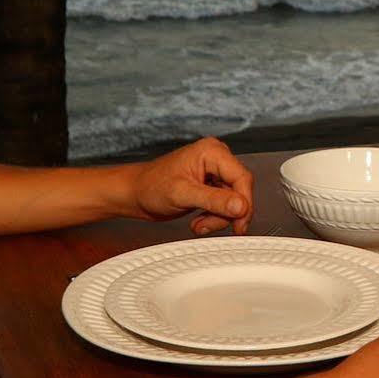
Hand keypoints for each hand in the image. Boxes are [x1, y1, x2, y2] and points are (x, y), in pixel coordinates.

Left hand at [120, 137, 253, 235]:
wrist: (134, 194)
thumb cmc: (150, 187)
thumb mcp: (182, 194)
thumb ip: (214, 200)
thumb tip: (241, 206)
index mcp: (212, 152)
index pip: (242, 178)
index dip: (244, 203)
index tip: (239, 223)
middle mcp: (216, 159)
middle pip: (239, 191)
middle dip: (226, 213)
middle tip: (208, 226)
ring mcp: (214, 172)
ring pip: (233, 201)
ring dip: (218, 218)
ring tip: (198, 225)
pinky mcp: (211, 186)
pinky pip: (224, 205)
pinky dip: (214, 217)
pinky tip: (199, 221)